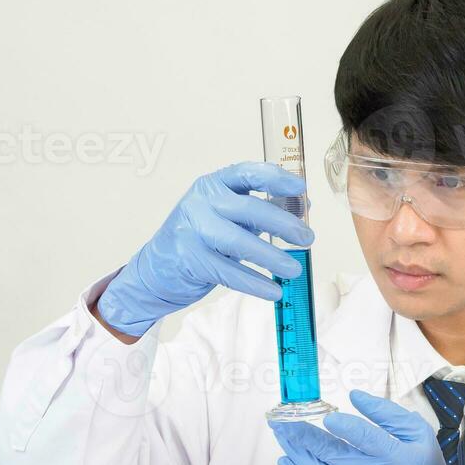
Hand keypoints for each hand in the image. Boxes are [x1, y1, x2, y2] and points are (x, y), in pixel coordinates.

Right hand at [96, 162, 313, 335]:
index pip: (247, 173)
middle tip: (307, 238)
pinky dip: (254, 283)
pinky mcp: (190, 259)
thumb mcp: (228, 217)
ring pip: (238, 241)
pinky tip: (273, 291)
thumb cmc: (201, 239)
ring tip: (294, 269)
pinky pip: (229, 272)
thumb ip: (261, 210)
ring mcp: (192, 230)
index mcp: (215, 185)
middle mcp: (202, 202)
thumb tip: (304, 207)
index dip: (276, 178)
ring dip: (271, 257)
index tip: (301, 188)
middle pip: (248, 208)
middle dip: (282, 224)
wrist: (158, 268)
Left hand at [269, 389, 464, 464]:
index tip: (326, 417)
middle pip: (335, 456)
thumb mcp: (419, 435)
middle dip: (304, 436)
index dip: (344, 427)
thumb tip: (354, 396)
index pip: (366, 439)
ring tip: (281, 435)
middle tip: (281, 420)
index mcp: (399, 459)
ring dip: (297, 454)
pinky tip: (288, 460)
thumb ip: (388, 413)